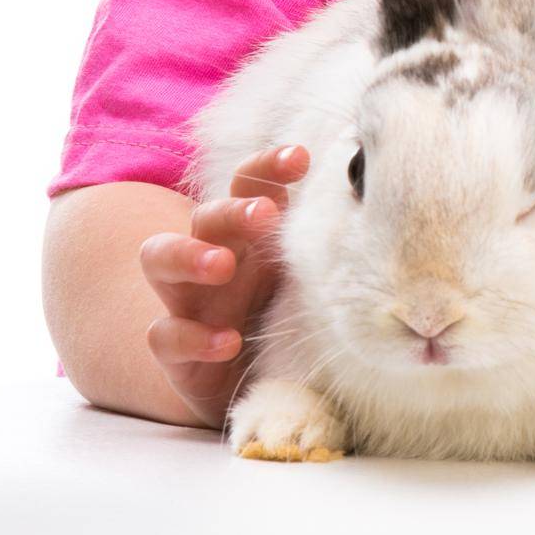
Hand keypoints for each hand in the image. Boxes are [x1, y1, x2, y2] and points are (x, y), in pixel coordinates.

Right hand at [140, 145, 310, 429]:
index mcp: (243, 232)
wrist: (231, 376)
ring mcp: (185, 299)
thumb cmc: (271, 308)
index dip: (267, 167)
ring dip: (190, 256)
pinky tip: (228, 342)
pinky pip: (166, 336)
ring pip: (160, 258)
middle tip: (263, 214)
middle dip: (233, 210)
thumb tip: (374, 200)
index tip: (301, 158)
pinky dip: (195, 338)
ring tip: (221, 265)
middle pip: (205, 215)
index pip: (246, 184)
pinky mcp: (173, 350)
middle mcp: (208, 254)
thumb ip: (317, 242)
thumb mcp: (295, 273)